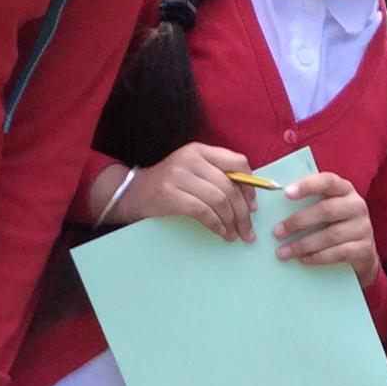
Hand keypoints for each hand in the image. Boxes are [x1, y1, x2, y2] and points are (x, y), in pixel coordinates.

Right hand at [101, 143, 257, 240]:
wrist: (133, 192)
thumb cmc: (171, 185)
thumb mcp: (194, 173)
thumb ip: (218, 178)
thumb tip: (250, 203)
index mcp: (201, 150)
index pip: (238, 162)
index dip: (250, 187)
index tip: (253, 207)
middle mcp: (191, 158)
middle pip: (230, 187)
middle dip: (243, 213)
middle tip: (248, 231)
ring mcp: (179, 175)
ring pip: (218, 200)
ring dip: (231, 222)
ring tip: (234, 235)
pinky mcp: (170, 194)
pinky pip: (203, 212)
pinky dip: (216, 225)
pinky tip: (221, 234)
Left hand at [272, 169, 379, 294]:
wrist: (362, 252)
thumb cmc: (335, 225)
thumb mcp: (326, 209)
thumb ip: (309, 203)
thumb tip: (274, 207)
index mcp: (345, 189)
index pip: (327, 181)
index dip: (307, 185)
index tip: (286, 193)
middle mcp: (357, 206)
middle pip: (326, 210)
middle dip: (298, 221)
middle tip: (277, 232)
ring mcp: (363, 228)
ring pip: (331, 235)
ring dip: (304, 244)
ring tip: (284, 252)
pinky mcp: (364, 249)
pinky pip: (339, 253)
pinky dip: (319, 257)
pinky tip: (303, 260)